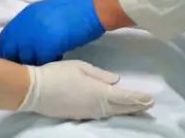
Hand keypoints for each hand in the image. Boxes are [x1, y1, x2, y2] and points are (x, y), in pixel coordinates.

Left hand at [0, 0, 104, 64]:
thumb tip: (28, 39)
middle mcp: (25, 26)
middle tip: (26, 68)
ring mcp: (34, 36)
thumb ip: (34, 25)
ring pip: (24, 59)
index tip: (13, 60)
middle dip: (16, 61)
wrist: (93, 7)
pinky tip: (56, 61)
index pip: (5, 39)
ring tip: (43, 65)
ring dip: (31, 64)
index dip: (7, 52)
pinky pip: (40, 63)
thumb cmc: (75, 8)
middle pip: (10, 51)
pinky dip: (46, 65)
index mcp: (25, 16)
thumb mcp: (47, 12)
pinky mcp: (46, 47)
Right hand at [20, 60, 153, 119]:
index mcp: (99, 93)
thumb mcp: (81, 67)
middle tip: (149, 106)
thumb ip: (101, 75)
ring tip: (137, 109)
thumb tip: (117, 81)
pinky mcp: (77, 116)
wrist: (33, 90)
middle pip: (120, 109)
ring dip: (125, 111)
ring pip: (111, 114)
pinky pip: (100, 115)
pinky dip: (111, 113)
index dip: (138, 99)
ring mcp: (86, 114)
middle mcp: (95, 107)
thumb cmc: (58, 73)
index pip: (124, 98)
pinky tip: (114, 111)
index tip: (151, 99)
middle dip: (136, 107)